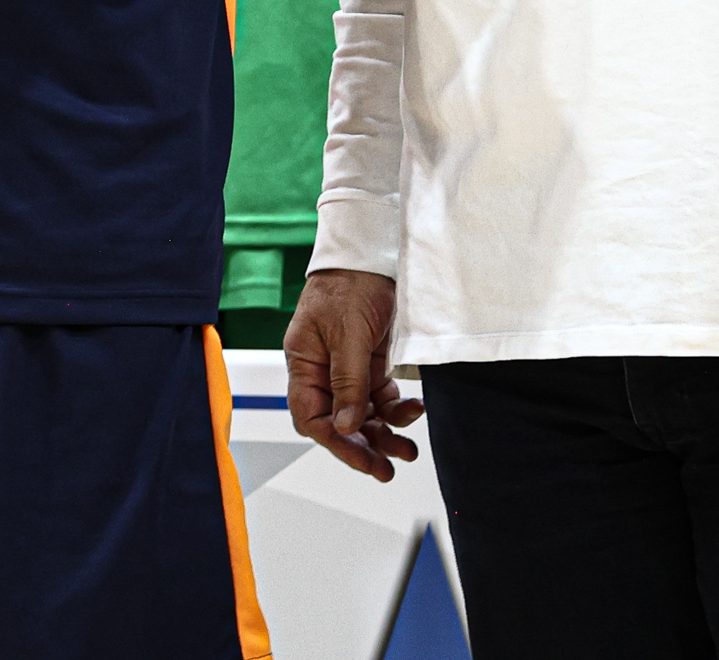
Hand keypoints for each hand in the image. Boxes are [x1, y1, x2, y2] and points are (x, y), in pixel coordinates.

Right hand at [285, 268, 424, 480]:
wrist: (374, 250)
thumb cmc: (349, 282)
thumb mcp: (348, 333)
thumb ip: (348, 382)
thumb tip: (346, 427)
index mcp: (304, 363)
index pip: (312, 417)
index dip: (336, 442)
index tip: (363, 458)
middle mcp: (323, 370)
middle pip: (339, 421)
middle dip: (363, 446)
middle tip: (387, 468)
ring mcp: (347, 367)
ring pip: (362, 414)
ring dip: (384, 433)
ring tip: (408, 451)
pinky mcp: (371, 362)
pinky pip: (381, 397)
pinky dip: (397, 409)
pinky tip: (414, 411)